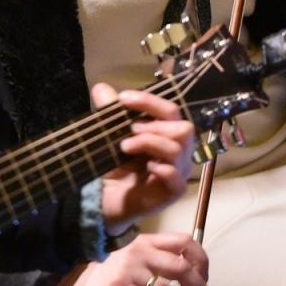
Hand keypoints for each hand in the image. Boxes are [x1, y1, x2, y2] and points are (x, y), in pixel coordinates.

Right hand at [49, 232, 212, 285]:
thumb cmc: (112, 279)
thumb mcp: (136, 265)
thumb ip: (159, 267)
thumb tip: (193, 285)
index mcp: (146, 242)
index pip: (183, 241)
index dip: (200, 260)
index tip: (205, 279)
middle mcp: (139, 252)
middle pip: (181, 266)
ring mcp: (128, 270)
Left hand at [93, 82, 194, 229]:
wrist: (108, 197)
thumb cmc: (117, 164)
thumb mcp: (111, 134)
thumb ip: (109, 111)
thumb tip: (101, 87)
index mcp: (169, 133)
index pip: (171, 111)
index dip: (149, 101)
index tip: (123, 99)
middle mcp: (180, 151)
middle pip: (183, 128)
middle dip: (155, 125)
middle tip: (131, 129)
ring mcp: (179, 171)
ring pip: (177, 149)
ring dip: (150, 142)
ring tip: (126, 146)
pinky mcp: (174, 191)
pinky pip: (175, 176)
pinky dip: (161, 167)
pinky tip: (146, 166)